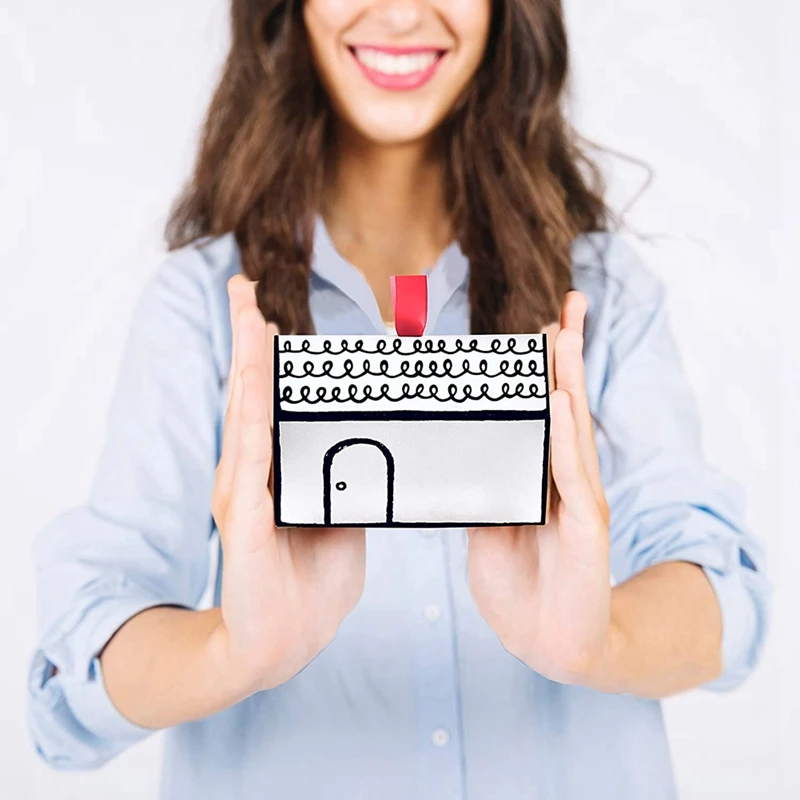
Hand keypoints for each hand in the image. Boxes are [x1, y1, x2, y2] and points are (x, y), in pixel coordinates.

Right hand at [211, 276, 365, 694]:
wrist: (280, 644)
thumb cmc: (308, 585)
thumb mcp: (339, 522)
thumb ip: (347, 486)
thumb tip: (372, 453)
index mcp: (275, 471)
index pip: (270, 402)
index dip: (266, 356)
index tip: (266, 312)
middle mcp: (253, 474)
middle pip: (249, 393)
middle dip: (247, 338)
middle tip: (242, 288)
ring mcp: (246, 495)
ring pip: (246, 415)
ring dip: (247, 364)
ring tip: (247, 315)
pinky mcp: (248, 524)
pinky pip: (252, 463)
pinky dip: (253, 420)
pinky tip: (253, 388)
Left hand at [466, 291, 613, 686]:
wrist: (550, 644)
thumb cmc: (521, 587)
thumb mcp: (488, 530)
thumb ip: (480, 492)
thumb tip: (451, 461)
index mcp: (541, 477)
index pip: (542, 411)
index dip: (543, 369)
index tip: (538, 327)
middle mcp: (564, 480)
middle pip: (567, 404)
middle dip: (568, 353)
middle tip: (570, 304)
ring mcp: (578, 502)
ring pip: (575, 428)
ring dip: (570, 379)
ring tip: (566, 333)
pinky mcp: (584, 530)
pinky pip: (572, 477)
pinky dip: (567, 438)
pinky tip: (563, 404)